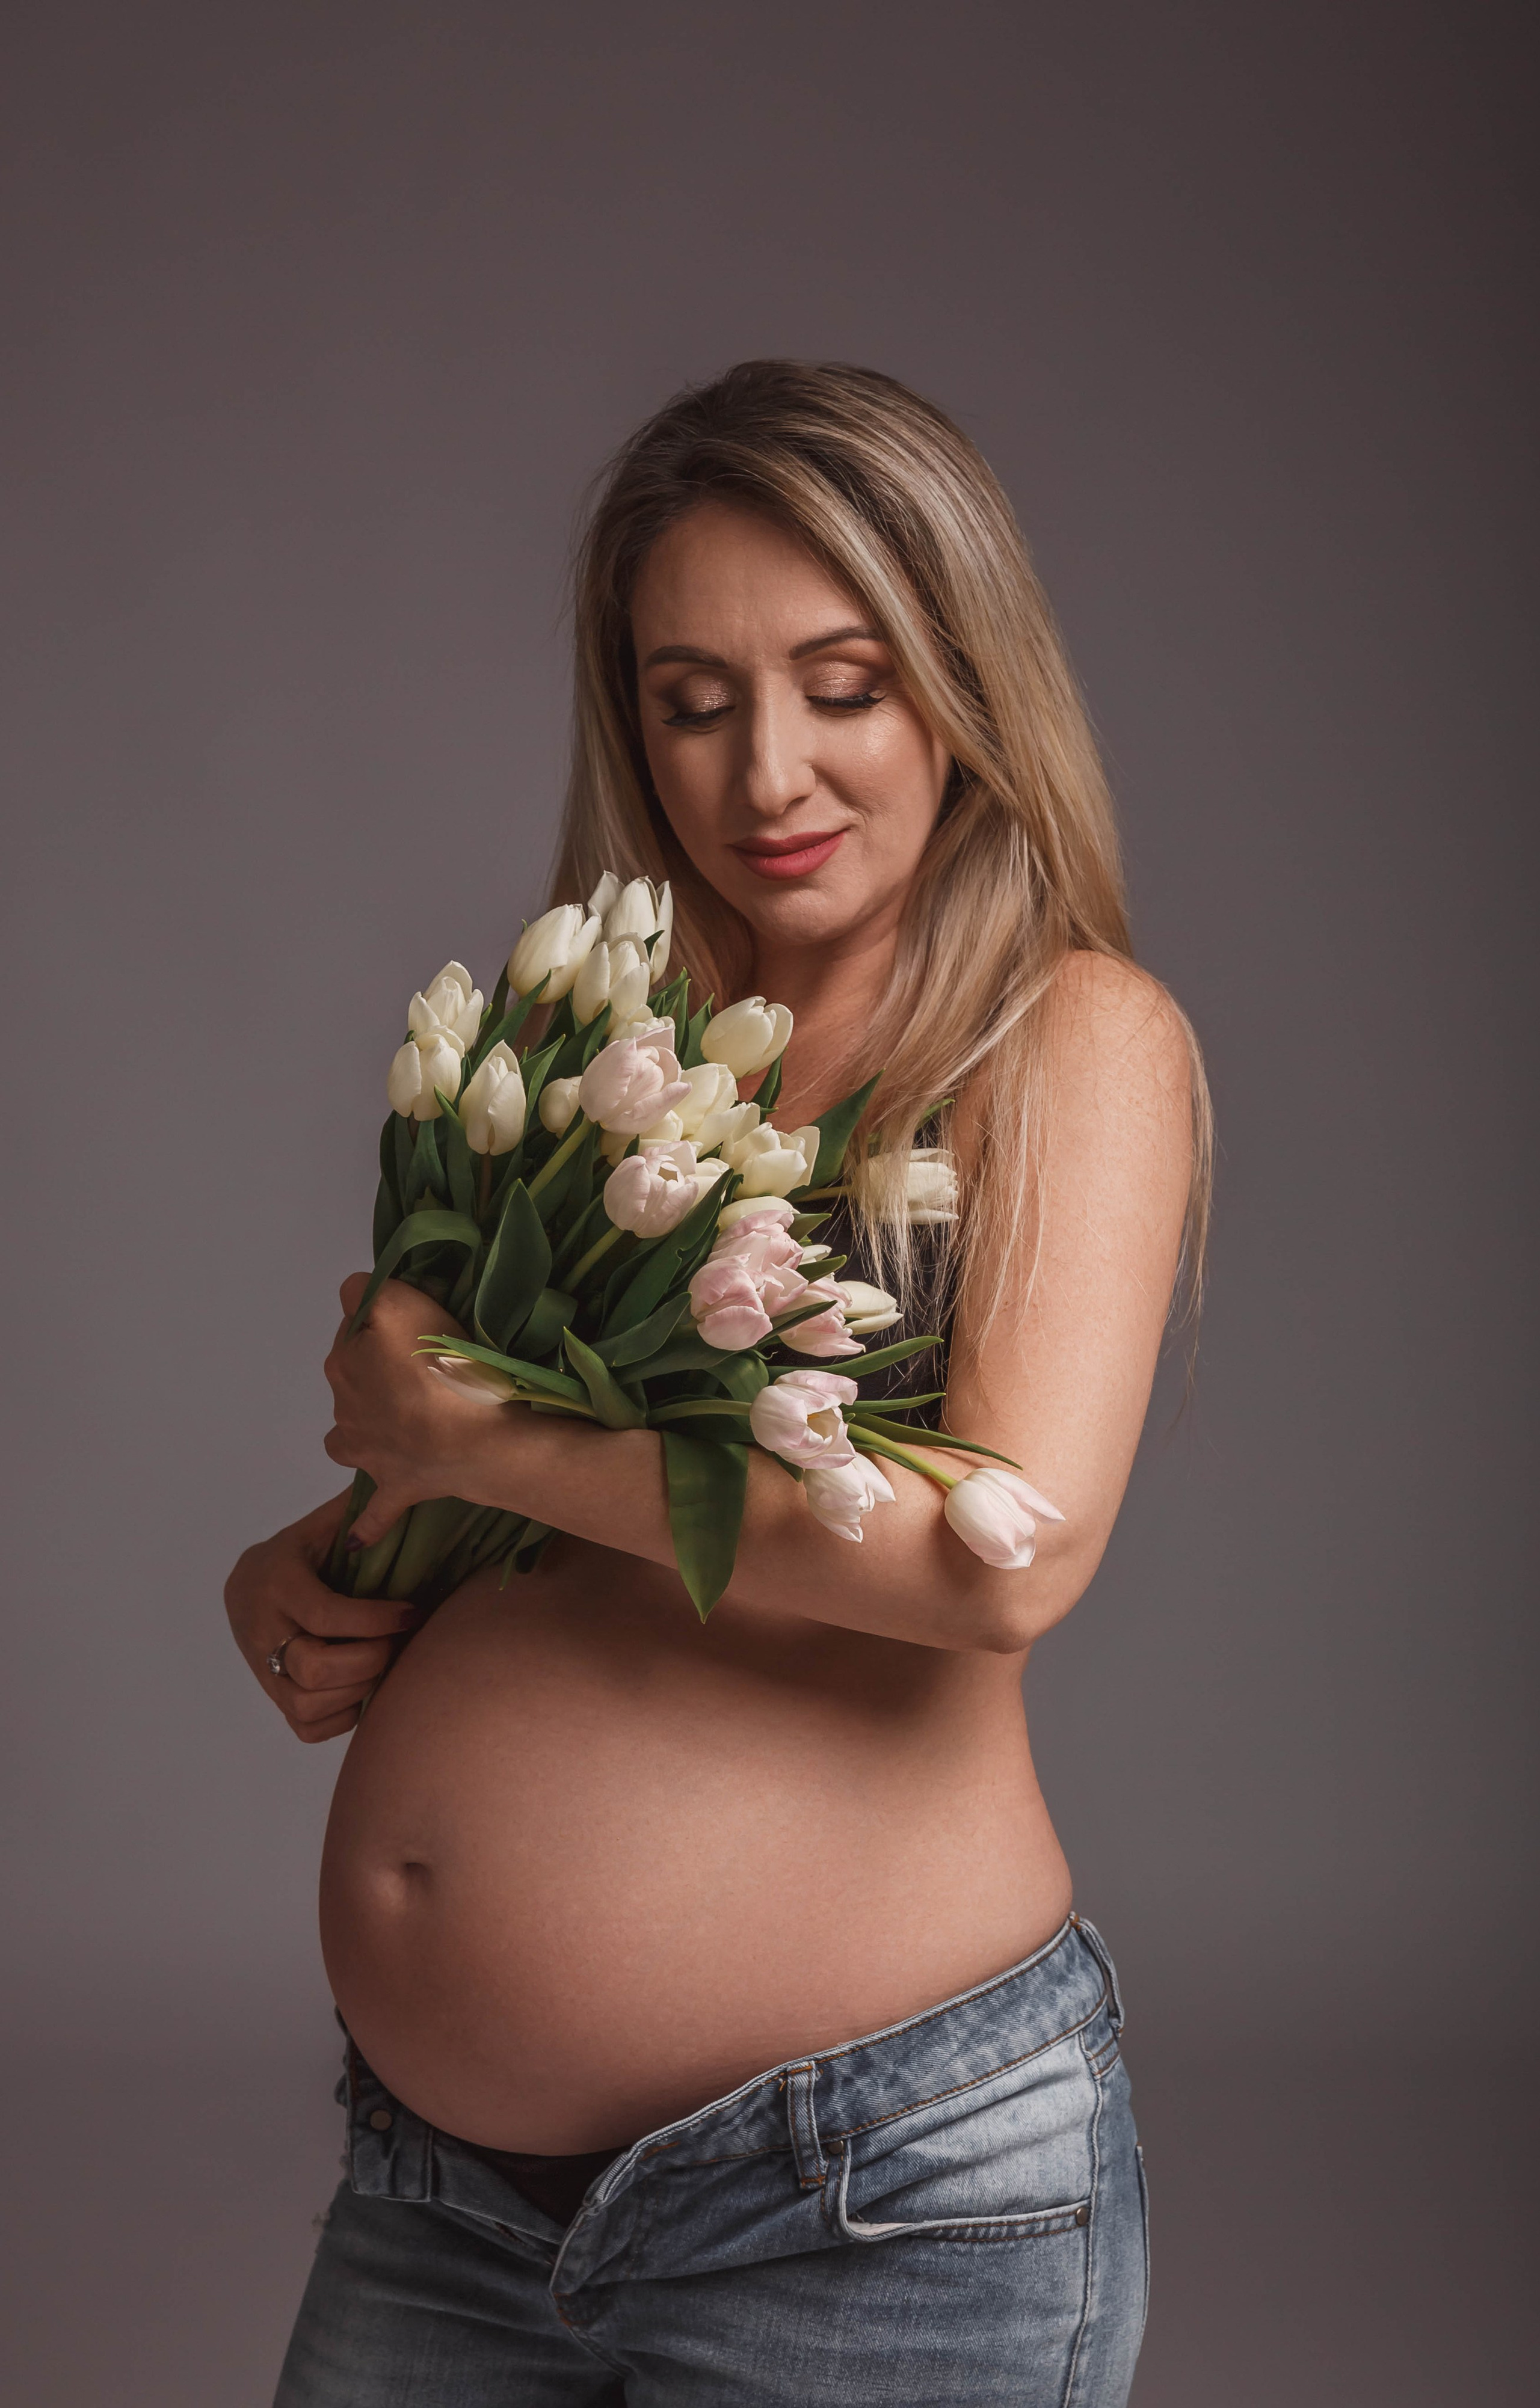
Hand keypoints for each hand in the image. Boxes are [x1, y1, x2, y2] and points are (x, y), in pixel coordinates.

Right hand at [224, 1491, 422, 1741]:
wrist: (246, 1586)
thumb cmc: (296, 1554)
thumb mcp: (316, 1528)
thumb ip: (351, 1515)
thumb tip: (396, 1483)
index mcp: (275, 1582)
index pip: (325, 1614)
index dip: (374, 1620)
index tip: (413, 1611)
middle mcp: (262, 1630)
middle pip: (314, 1668)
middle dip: (369, 1659)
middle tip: (397, 1641)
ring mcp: (262, 1669)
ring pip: (308, 1703)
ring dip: (359, 1688)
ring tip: (383, 1662)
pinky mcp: (270, 1697)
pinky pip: (305, 1725)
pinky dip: (342, 1714)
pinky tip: (362, 1685)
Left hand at [323, 1275, 491, 1545]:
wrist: (476, 1440)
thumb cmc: (442, 1366)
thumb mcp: (398, 1300)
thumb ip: (364, 1291)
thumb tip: (355, 1297)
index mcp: (343, 1365)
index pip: (352, 1328)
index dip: (382, 1321)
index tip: (417, 1324)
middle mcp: (345, 1411)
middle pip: (355, 1380)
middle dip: (378, 1371)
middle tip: (426, 1363)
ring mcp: (370, 1454)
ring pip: (352, 1438)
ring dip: (365, 1431)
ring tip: (400, 1422)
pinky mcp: (398, 1488)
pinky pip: (374, 1514)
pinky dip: (367, 1524)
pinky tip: (359, 1538)